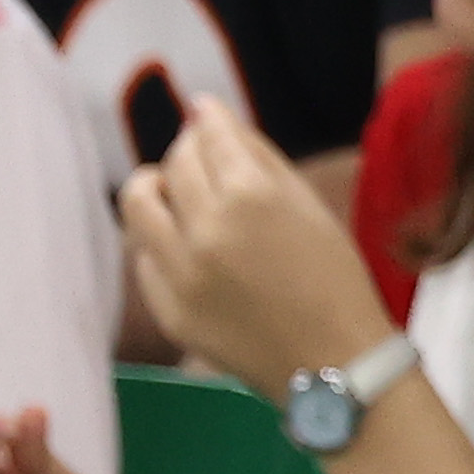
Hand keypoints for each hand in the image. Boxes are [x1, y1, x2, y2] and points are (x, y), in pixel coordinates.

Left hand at [120, 96, 389, 399]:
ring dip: (154, 187)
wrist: (334, 362)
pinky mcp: (168, 308)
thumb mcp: (310, 207)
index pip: (208, 135)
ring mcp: (181, 271)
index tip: (208, 117)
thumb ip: (258, 155)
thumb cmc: (335, 279)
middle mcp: (207, 228)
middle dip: (188, 153)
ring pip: (138, 203)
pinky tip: (187, 249)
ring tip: (173, 195)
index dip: (209, 120)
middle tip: (205, 162)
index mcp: (252, 197)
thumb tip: (206, 111)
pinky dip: (160, 243)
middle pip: (174, 164)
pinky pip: (144, 257)